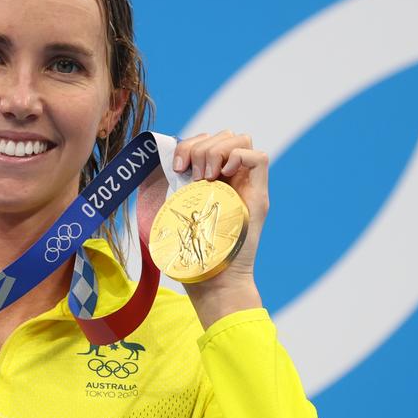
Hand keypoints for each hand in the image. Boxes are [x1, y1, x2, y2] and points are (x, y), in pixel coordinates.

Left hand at [171, 131, 268, 327]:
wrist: (214, 281)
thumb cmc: (193, 255)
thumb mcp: (176, 214)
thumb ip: (174, 190)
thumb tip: (157, 168)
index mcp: (214, 180)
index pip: (210, 141)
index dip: (193, 143)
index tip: (178, 166)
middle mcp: (234, 180)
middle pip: (225, 135)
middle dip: (202, 147)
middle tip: (192, 174)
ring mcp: (248, 187)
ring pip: (241, 140)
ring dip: (217, 151)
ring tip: (205, 177)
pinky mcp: (259, 197)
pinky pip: (259, 157)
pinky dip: (238, 157)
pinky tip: (222, 177)